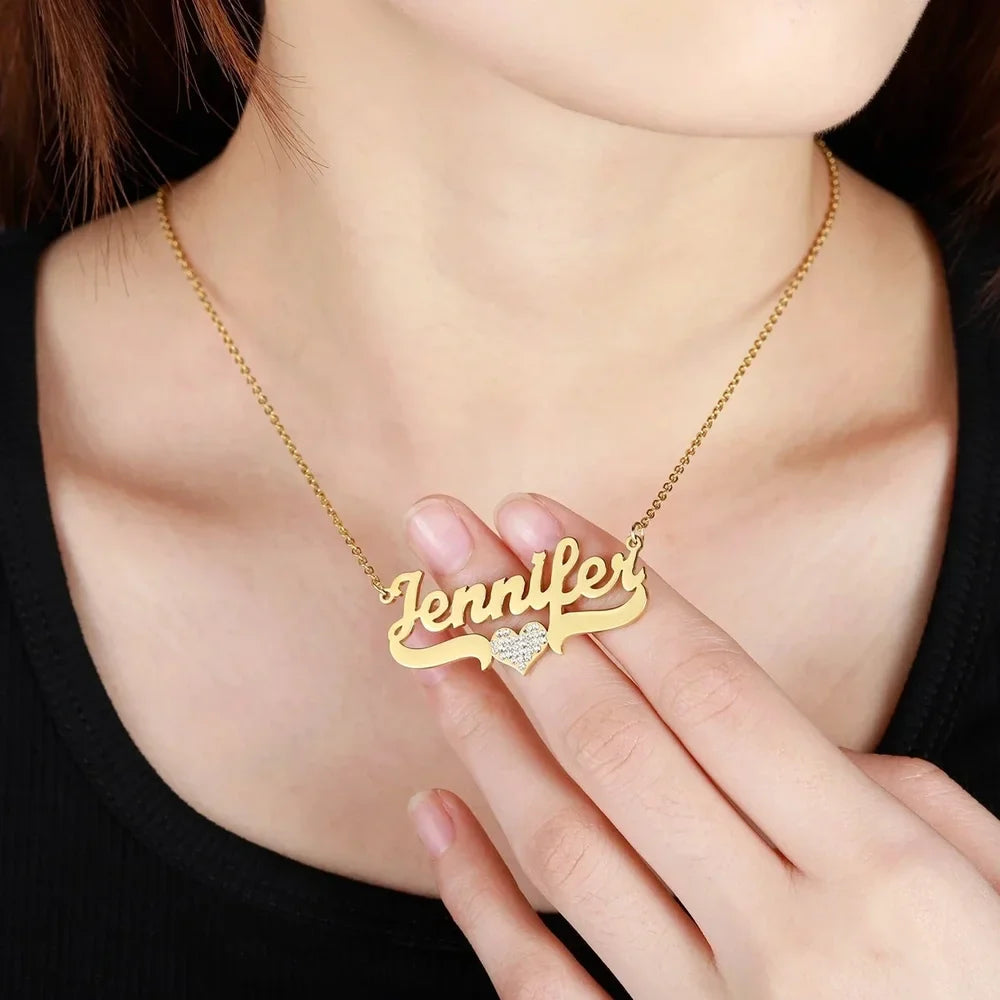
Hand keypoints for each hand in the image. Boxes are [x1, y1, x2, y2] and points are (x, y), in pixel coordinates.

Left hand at [401, 492, 999, 998]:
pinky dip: (475, 897)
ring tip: (435, 648)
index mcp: (884, 875)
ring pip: (566, 847)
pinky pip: (538, 989)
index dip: (612, 595)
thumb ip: (904, 805)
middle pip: (617, 744)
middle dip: (521, 625)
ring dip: (487, 734)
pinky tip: (435, 810)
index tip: (536, 523)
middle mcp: (785, 942)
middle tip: (445, 540)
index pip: (712, 689)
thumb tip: (792, 744)